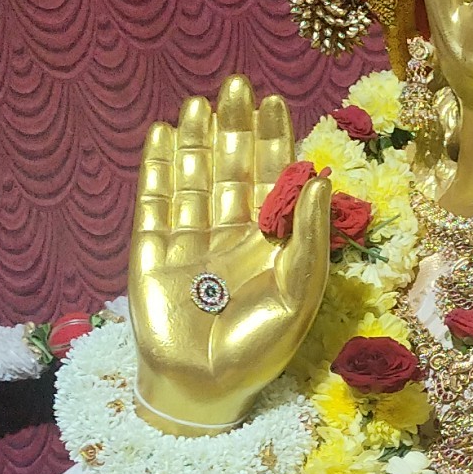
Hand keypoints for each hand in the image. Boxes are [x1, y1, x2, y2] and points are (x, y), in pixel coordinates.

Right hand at [129, 76, 329, 431]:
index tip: (274, 100)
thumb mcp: (299, 291)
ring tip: (198, 102)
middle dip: (234, 127)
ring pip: (193, 179)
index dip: (273, 140)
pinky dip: (158, 169)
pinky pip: (155, 203)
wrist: (201, 389)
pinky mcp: (152, 253)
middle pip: (232, 169)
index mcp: (271, 244)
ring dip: (196, 140)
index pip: (273, 180)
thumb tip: (320, 175)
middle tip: (235, 83)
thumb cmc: (260, 348)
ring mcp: (190, 242)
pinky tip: (162, 135)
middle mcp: (231, 236)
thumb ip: (310, 235)